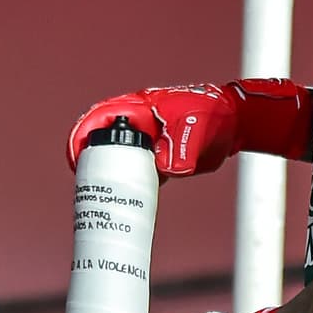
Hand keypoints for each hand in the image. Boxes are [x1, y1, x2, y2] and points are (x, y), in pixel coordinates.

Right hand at [67, 80, 312, 176]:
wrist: (236, 124)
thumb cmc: (214, 116)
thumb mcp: (196, 133)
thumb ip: (181, 151)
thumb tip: (165, 170)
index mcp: (138, 109)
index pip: (100, 119)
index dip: (83, 136)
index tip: (76, 159)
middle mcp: (137, 124)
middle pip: (102, 141)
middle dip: (89, 161)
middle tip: (84, 187)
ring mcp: (147, 141)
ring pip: (118, 159)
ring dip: (108, 175)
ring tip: (99, 200)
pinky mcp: (157, 156)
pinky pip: (136, 171)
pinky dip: (129, 185)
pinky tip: (127, 204)